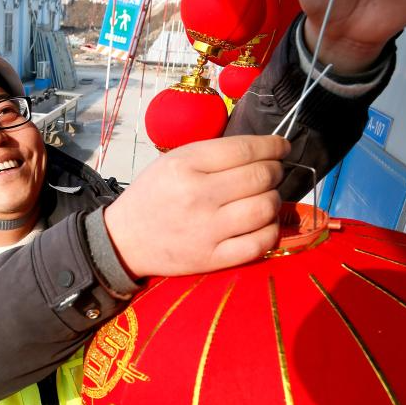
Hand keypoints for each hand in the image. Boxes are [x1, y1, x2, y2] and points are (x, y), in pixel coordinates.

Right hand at [104, 135, 287, 278]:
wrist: (124, 240)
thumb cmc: (152, 196)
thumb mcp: (171, 162)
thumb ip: (212, 154)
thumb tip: (260, 151)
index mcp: (186, 165)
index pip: (245, 149)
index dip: (273, 146)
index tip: (281, 147)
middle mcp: (198, 196)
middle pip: (261, 177)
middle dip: (275, 171)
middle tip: (272, 173)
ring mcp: (206, 230)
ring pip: (265, 208)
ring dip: (274, 199)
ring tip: (266, 197)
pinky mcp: (212, 258)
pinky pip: (259, 243)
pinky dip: (270, 230)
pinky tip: (263, 224)